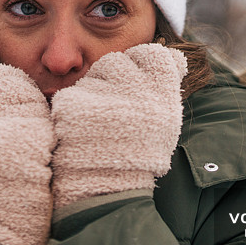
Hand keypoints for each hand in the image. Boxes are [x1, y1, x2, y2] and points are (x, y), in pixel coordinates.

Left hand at [50, 43, 186, 208]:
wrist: (110, 191)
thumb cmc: (141, 153)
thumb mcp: (166, 118)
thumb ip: (167, 82)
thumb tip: (175, 53)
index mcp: (161, 90)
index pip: (149, 53)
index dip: (138, 64)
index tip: (134, 82)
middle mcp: (135, 88)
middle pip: (115, 62)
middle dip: (110, 80)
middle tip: (112, 109)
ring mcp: (103, 95)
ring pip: (90, 78)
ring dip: (90, 95)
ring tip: (98, 126)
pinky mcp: (73, 105)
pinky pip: (70, 96)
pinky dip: (71, 112)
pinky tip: (81, 132)